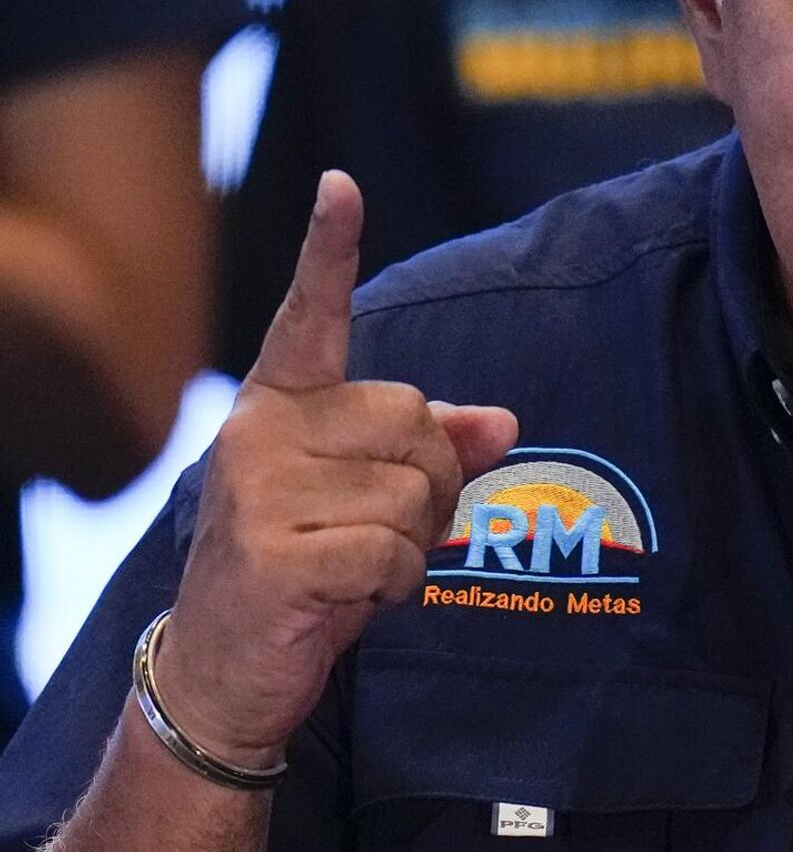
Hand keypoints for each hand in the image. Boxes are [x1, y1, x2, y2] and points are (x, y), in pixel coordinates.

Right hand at [161, 172, 516, 766]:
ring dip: (412, 544)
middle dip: (430, 485)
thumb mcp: (372, 498)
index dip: (329, 250)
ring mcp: (258, 490)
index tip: (342, 185)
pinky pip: (395, 553)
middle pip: (418, 424)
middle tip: (381, 529)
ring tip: (355, 564)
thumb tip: (505, 420)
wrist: (226, 666)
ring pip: (415, 494)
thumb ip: (434, 449)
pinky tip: (346, 598)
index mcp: (279, 404)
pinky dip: (395, 586)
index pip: (311, 316)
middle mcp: (259, 431)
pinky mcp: (273, 552)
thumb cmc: (309, 566)